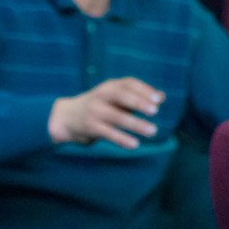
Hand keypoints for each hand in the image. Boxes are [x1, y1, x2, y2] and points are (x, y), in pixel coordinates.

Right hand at [48, 77, 163, 148]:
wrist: (66, 117)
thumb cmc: (100, 106)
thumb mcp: (116, 99)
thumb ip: (138, 97)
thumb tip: (162, 96)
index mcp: (110, 86)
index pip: (128, 83)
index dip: (144, 89)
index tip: (159, 99)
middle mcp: (102, 95)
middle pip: (121, 95)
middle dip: (138, 102)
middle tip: (155, 111)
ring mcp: (95, 111)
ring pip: (117, 116)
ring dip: (135, 124)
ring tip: (153, 131)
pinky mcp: (90, 127)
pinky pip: (107, 133)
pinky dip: (121, 139)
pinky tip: (135, 144)